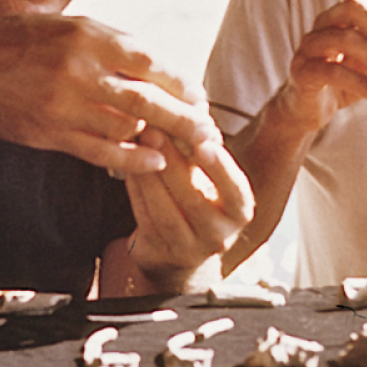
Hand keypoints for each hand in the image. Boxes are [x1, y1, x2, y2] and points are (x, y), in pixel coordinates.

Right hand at [0, 14, 219, 174]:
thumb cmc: (24, 43)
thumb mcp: (70, 27)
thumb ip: (113, 45)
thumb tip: (159, 66)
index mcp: (89, 37)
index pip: (151, 63)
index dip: (181, 84)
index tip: (200, 97)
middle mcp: (79, 70)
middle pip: (147, 101)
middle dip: (184, 119)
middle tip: (208, 131)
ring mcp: (64, 105)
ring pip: (128, 128)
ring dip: (159, 139)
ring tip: (183, 146)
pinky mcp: (52, 134)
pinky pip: (101, 152)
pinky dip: (132, 160)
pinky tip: (154, 162)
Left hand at [124, 128, 254, 285]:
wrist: (179, 246)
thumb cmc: (196, 195)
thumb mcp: (208, 176)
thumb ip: (202, 150)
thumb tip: (191, 111)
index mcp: (239, 210)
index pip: (236, 190)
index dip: (221, 168)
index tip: (205, 143)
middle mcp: (220, 235)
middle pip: (194, 199)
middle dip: (171, 163)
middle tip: (153, 132)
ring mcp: (191, 250)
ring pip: (166, 214)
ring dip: (149, 178)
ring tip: (137, 148)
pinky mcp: (162, 255)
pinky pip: (146, 221)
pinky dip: (136, 193)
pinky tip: (128, 170)